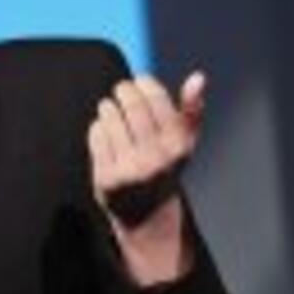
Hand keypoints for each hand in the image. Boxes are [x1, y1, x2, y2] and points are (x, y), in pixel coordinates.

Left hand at [87, 69, 206, 283]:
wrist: (148, 216)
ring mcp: (129, 169)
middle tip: (122, 91)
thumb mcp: (184, 143)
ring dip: (108, 108)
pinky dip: (98, 129)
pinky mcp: (106, 177)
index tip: (140, 82)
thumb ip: (191, 109)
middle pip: (131, 104)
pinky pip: (96, 135)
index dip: (144, 83)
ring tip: (112, 111)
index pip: (156, 98)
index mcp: (177, 145)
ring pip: (110, 116)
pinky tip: (105, 133)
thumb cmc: (165, 168)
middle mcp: (155, 158)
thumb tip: (198, 77)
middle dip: (124, 91)